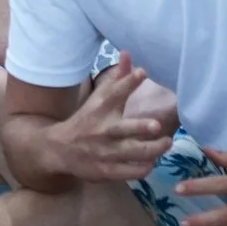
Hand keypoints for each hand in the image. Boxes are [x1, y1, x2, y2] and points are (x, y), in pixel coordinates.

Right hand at [48, 54, 175, 182]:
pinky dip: (144, 168)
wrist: (59, 149)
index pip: (114, 92)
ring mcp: (105, 152)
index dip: (128, 82)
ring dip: (153, 150)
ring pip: (132, 153)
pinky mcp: (107, 171)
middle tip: (157, 125)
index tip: (142, 72)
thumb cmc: (87, 120)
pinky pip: (130, 172)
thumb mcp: (98, 98)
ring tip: (167, 142)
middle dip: (140, 127)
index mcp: (100, 108)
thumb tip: (128, 53)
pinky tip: (152, 162)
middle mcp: (103, 129)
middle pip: (123, 128)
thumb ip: (117, 78)